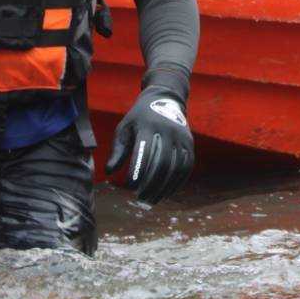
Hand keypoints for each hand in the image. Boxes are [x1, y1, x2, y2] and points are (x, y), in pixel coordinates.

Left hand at [106, 89, 193, 203]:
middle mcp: (168, 131)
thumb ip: (118, 150)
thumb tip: (109, 172)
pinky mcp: (189, 144)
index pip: (144, 152)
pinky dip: (176, 183)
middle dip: (151, 184)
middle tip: (140, 199)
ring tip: (152, 200)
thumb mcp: (124, 128)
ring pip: (176, 168)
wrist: (165, 99)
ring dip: (164, 188)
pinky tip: (166, 193)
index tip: (130, 187)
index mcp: (148, 125)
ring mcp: (181, 137)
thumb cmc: (138, 119)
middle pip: (162, 164)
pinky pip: (186, 167)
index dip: (138, 171)